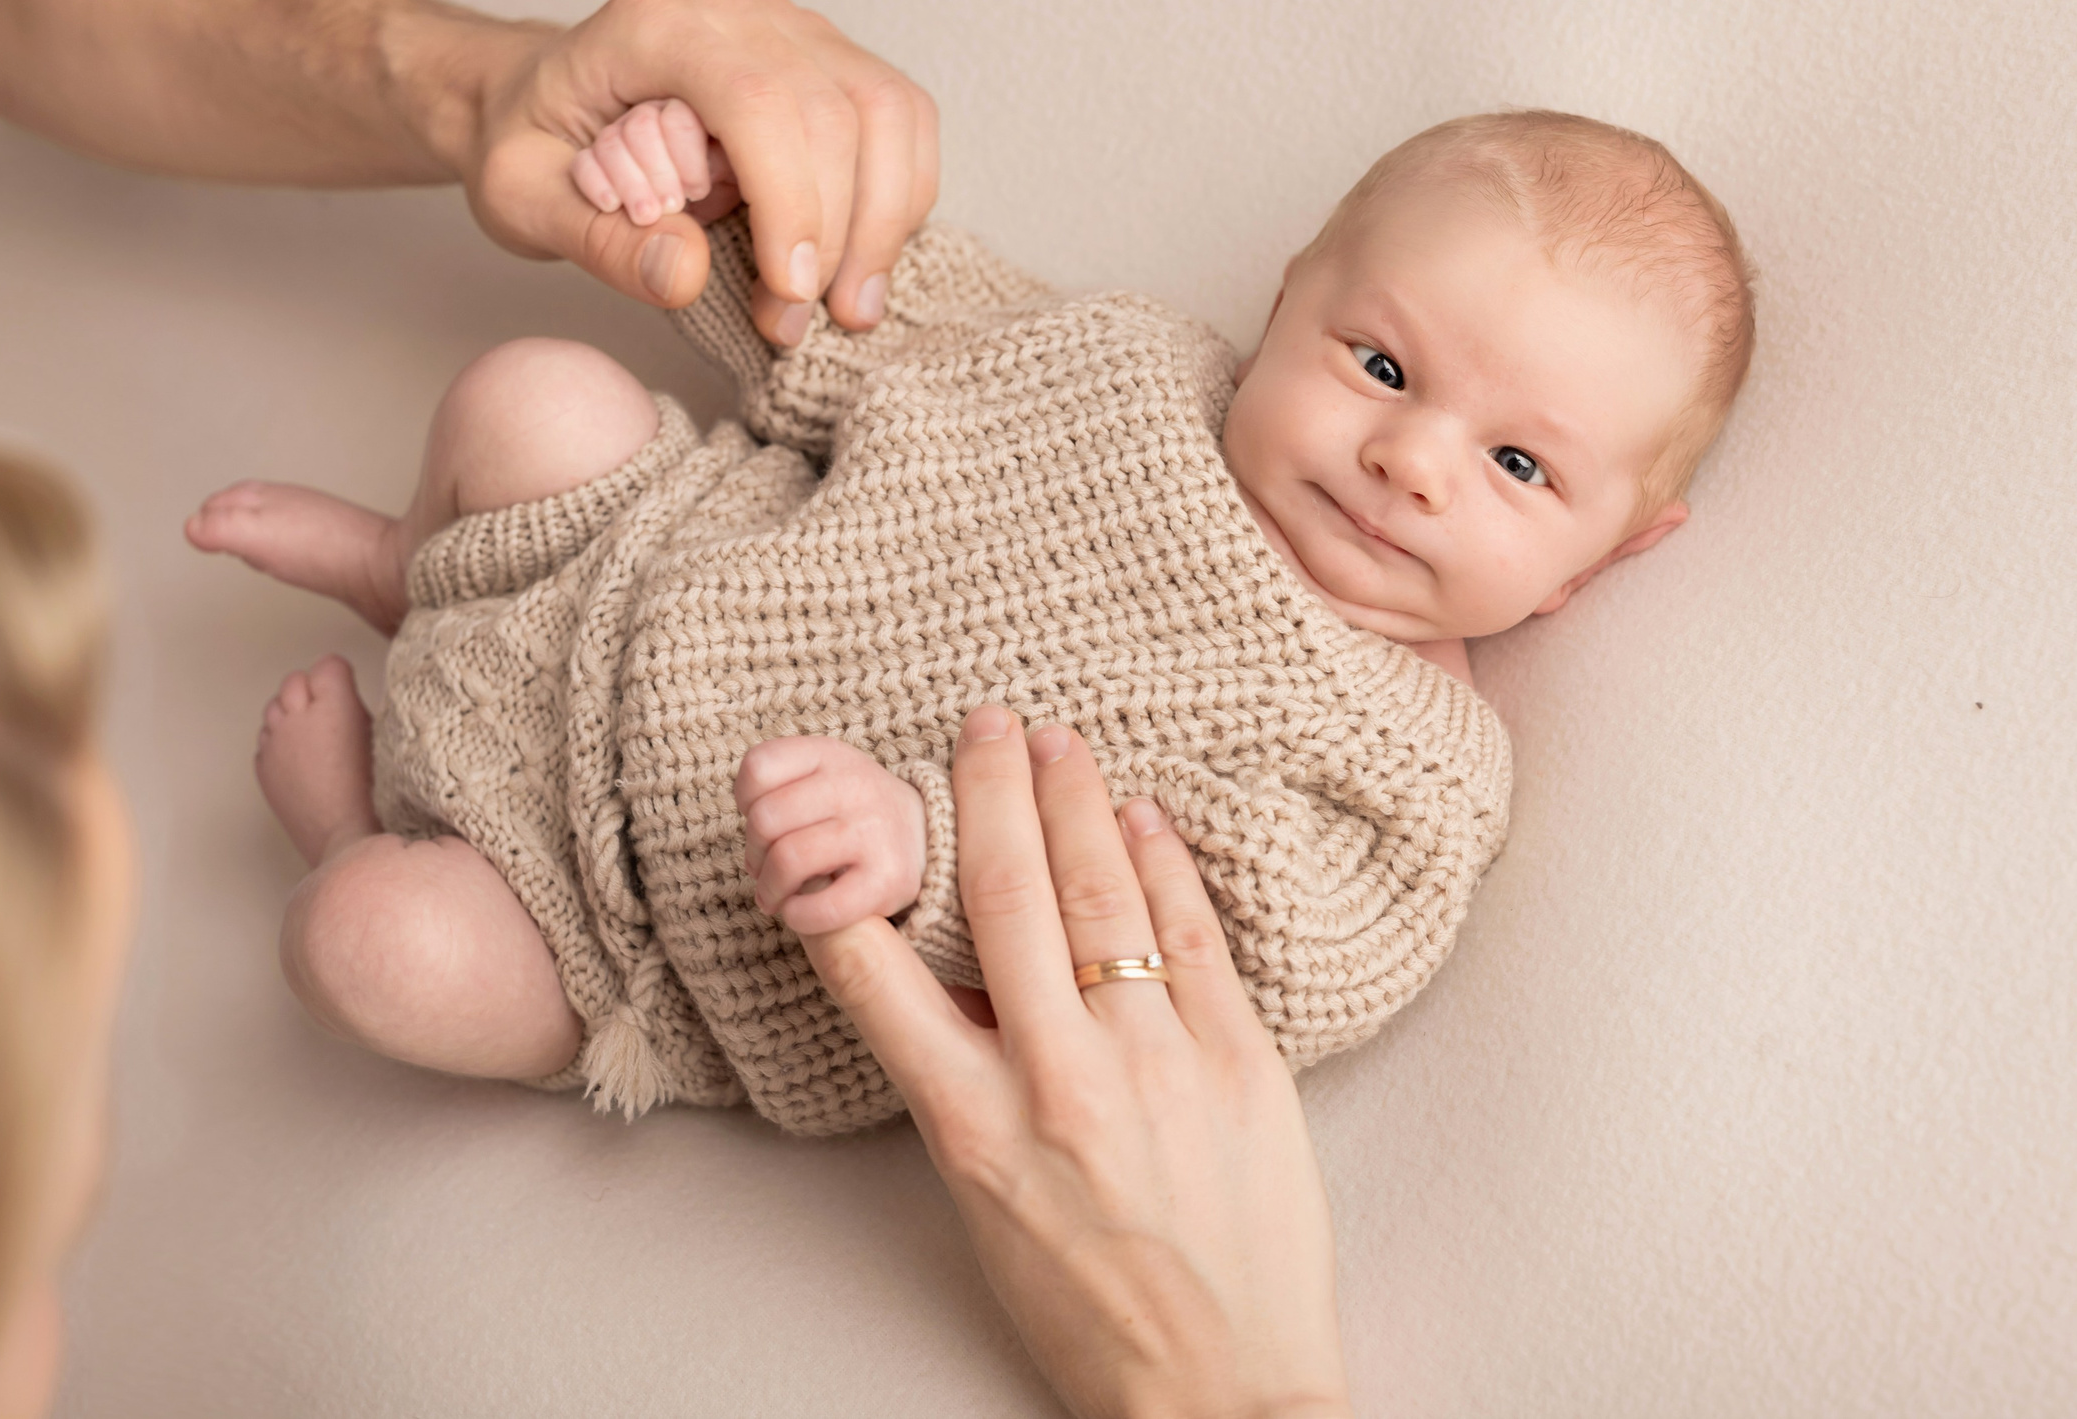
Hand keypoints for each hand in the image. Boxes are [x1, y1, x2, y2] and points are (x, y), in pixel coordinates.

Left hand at [451, 0, 936, 343]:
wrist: (530, 99)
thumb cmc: (529, 143)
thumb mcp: (522, 203)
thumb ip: (598, 240)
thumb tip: (688, 275)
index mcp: (652, 26)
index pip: (759, 101)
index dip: (792, 203)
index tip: (786, 295)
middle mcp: (732, 9)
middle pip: (837, 110)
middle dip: (838, 233)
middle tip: (797, 324)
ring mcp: (788, 26)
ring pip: (887, 110)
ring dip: (884, 220)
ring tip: (847, 307)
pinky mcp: (823, 58)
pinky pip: (898, 117)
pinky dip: (898, 196)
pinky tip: (863, 260)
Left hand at [733, 736, 927, 932]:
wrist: (923, 832)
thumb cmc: (851, 809)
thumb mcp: (820, 775)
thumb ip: (776, 790)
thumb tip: (753, 855)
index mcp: (829, 754)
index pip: (758, 767)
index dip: (745, 801)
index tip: (760, 819)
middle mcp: (854, 785)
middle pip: (765, 819)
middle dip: (754, 853)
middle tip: (764, 868)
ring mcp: (873, 830)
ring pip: (788, 860)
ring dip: (770, 889)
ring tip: (776, 895)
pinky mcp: (889, 879)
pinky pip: (824, 907)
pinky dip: (799, 916)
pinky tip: (798, 912)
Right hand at [794, 707, 1353, 1418]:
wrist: (1222, 1391)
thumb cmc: (1092, 1312)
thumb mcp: (990, 1208)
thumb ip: (974, 1089)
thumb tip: (977, 975)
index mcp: (975, 1130)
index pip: (878, 979)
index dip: (844, 885)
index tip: (833, 819)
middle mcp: (1059, 1084)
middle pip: (1007, 898)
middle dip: (989, 794)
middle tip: (983, 724)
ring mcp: (1158, 1066)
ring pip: (1104, 897)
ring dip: (1076, 803)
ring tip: (1057, 743)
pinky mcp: (1243, 1065)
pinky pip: (1193, 937)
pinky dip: (1165, 866)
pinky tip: (1144, 818)